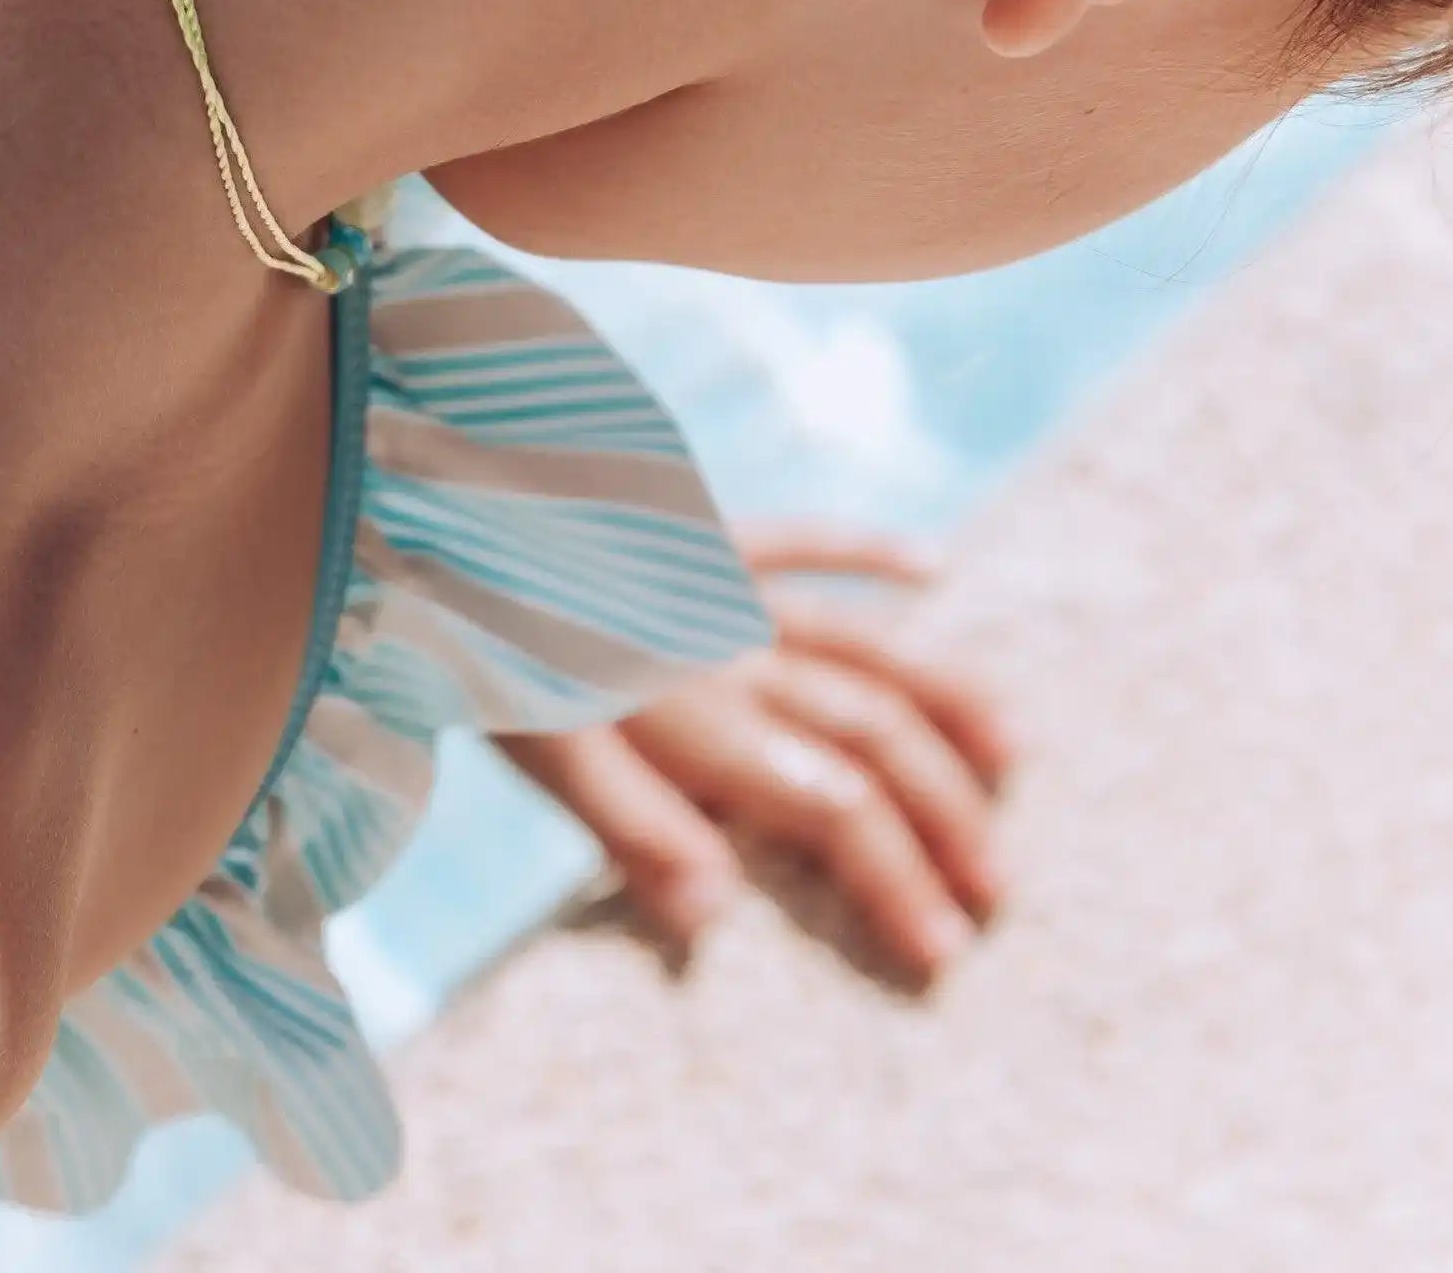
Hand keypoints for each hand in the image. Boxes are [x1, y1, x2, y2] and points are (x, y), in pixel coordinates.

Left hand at [495, 523, 1013, 984]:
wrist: (439, 502)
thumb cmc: (481, 639)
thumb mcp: (542, 751)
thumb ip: (636, 831)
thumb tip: (718, 920)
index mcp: (702, 716)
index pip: (835, 807)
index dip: (898, 881)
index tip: (948, 951)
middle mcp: (736, 652)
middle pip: (872, 737)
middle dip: (944, 816)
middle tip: (1000, 888)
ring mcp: (724, 587)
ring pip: (866, 645)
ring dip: (943, 700)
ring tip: (1013, 755)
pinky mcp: (693, 533)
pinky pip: (798, 538)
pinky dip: (866, 548)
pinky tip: (934, 560)